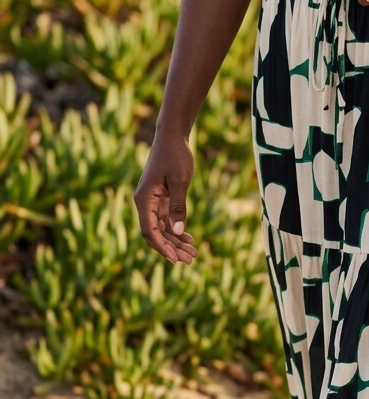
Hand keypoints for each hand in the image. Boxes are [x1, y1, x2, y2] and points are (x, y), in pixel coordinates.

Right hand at [134, 132, 197, 264]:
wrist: (172, 137)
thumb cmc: (175, 156)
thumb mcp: (179, 181)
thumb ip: (178, 206)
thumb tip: (177, 232)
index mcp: (144, 200)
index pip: (149, 231)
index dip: (162, 247)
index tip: (176, 260)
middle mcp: (145, 203)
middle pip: (155, 234)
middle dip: (172, 248)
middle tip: (190, 260)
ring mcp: (152, 202)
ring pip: (162, 229)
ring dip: (176, 242)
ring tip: (193, 253)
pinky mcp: (161, 200)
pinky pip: (166, 221)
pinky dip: (177, 231)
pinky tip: (189, 239)